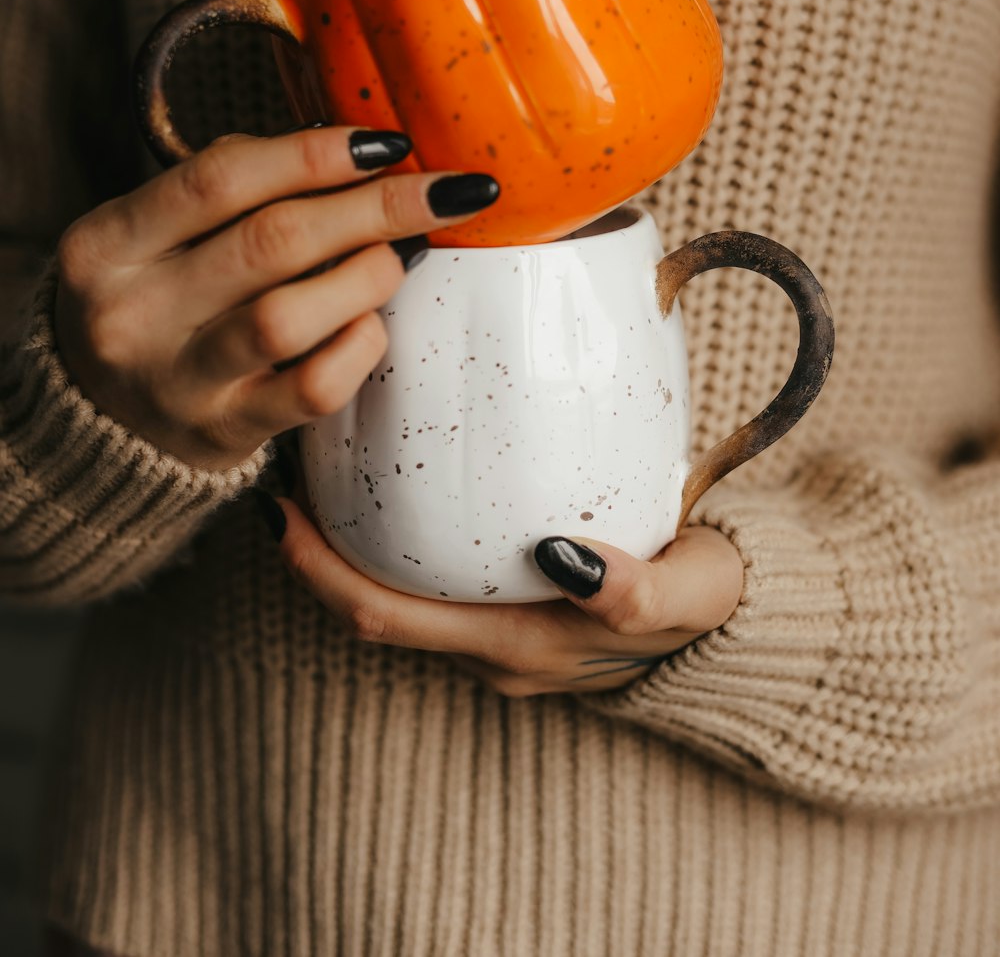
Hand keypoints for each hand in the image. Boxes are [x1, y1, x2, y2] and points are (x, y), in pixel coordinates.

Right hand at [53, 126, 498, 469]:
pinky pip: (313, 389)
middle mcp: (132, 314)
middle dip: (374, 207)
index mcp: (106, 244)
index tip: (389, 143)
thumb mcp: (155, 235)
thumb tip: (353, 150)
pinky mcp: (225, 434)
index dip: (314, 153)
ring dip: (368, 275)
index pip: (220, 178)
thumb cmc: (157, 302)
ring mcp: (177, 382)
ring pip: (291, 317)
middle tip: (443, 193)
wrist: (102, 428)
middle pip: (271, 241)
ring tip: (401, 256)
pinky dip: (358, 347)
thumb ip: (235, 187)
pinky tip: (369, 324)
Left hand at [262, 494, 743, 694]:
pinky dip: (393, 537)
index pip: (387, 618)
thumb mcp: (691, 590)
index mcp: (518, 646)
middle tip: (279, 468)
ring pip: (397, 593)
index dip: (320, 570)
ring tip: (319, 462)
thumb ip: (637, 591)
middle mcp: (492, 648)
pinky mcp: (508, 605)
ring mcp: (496, 631)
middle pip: (372, 607)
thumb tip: (564, 560)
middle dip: (314, 549)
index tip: (279, 507)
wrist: (734, 622)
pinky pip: (428, 577)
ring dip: (348, 543)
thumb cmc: (708, 600)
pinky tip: (392, 476)